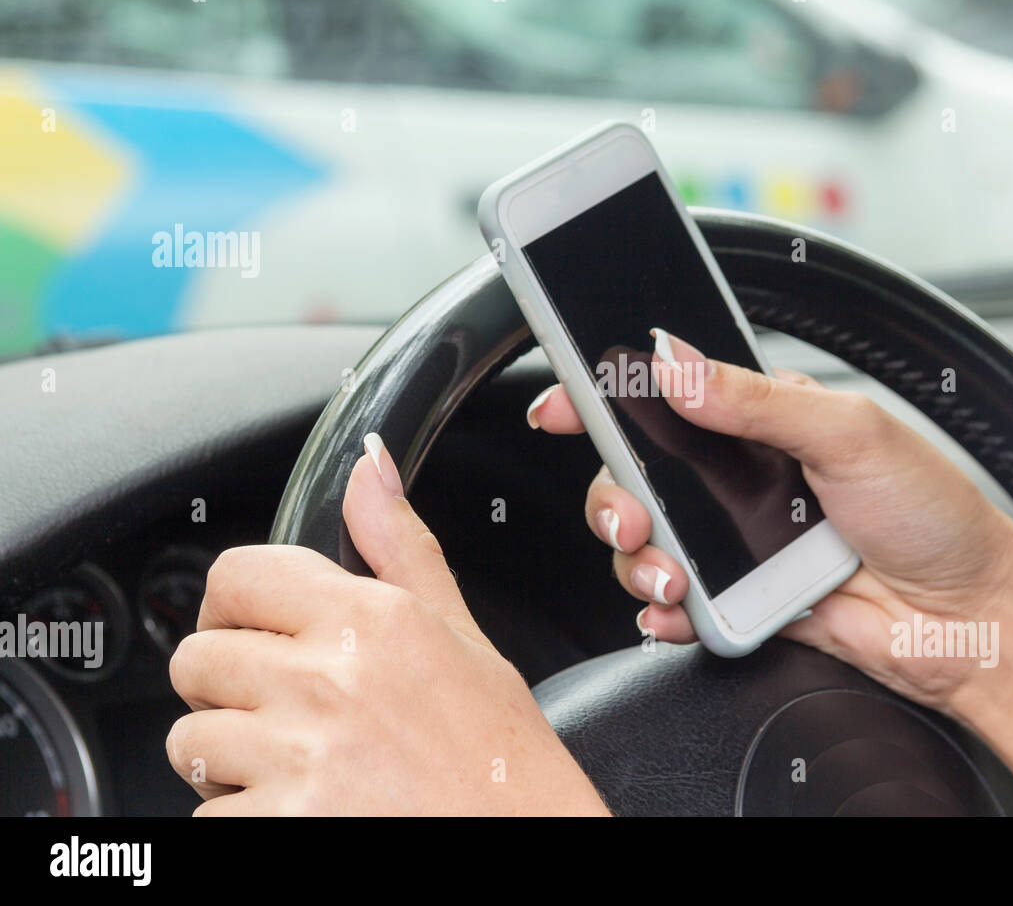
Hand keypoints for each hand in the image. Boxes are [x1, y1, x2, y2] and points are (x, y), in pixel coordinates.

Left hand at [166, 434, 607, 815]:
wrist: (521, 846)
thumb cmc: (500, 757)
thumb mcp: (463, 636)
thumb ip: (402, 547)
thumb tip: (369, 466)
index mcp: (369, 620)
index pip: (237, 574)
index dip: (236, 603)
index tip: (253, 627)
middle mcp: (325, 682)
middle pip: (196, 659)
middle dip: (227, 684)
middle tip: (286, 707)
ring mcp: (296, 760)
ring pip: (190, 742)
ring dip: (230, 756)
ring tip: (301, 765)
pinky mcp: (278, 827)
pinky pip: (209, 815)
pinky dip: (245, 817)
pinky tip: (308, 808)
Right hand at [530, 329, 1012, 711]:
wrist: (970, 617)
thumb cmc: (931, 513)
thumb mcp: (850, 433)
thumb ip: (757, 401)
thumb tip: (675, 366)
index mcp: (763, 420)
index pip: (666, 395)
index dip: (604, 395)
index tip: (562, 406)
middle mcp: (739, 478)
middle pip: (634, 476)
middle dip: (612, 497)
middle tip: (634, 517)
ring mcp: (736, 542)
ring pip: (644, 545)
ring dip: (637, 562)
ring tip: (673, 577)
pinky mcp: (740, 600)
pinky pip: (673, 607)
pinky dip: (659, 615)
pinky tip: (675, 614)